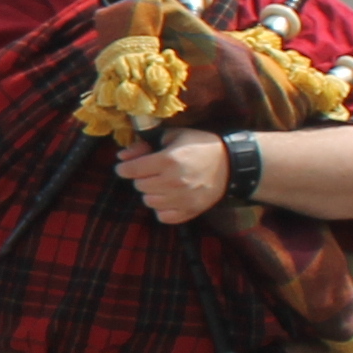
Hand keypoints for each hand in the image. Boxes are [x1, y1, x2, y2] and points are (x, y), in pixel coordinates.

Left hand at [112, 129, 228, 224]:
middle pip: (139, 186)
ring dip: (151, 193)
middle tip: (152, 173)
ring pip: (148, 201)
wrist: (230, 162)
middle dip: (141, 178)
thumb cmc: (198, 145)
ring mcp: (183, 198)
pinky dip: (162, 209)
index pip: (131, 170)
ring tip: (162, 184)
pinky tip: (169, 198)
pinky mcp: (191, 211)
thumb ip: (143, 146)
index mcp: (168, 160)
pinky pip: (163, 216)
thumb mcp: (172, 136)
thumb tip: (121, 157)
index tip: (125, 167)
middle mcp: (174, 181)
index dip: (124, 168)